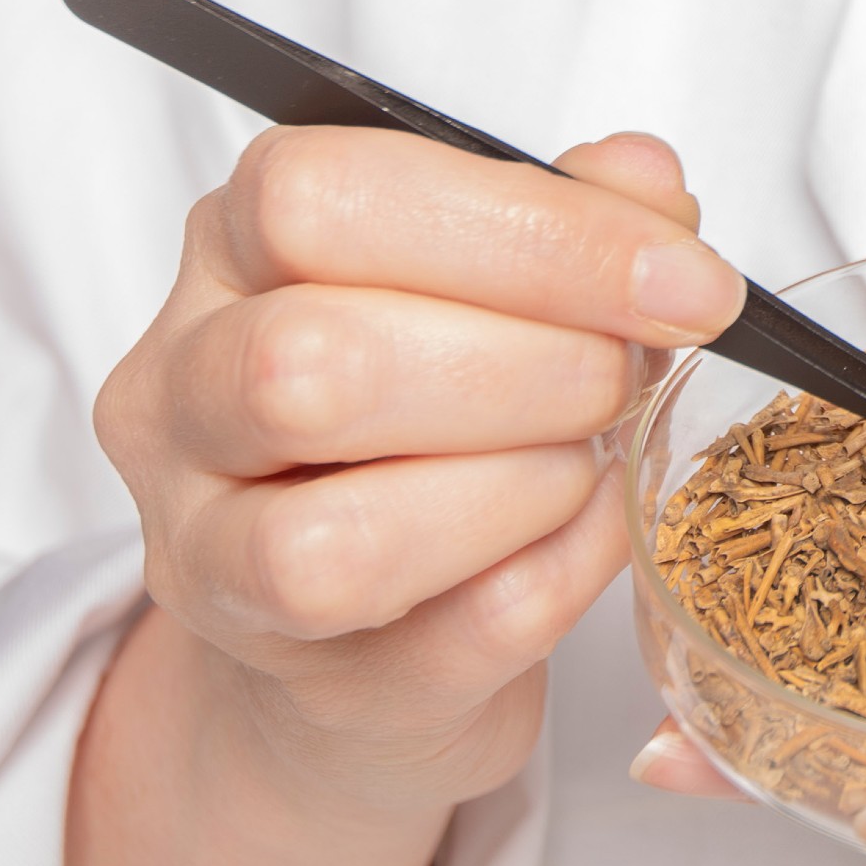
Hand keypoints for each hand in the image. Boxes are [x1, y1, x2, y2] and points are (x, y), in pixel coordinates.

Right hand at [37, 128, 740, 865]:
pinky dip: (559, 578)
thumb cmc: (424, 428)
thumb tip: (646, 182)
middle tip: (628, 376)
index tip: (685, 278)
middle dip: (533, 366)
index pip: (324, 201)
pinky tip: (595, 534)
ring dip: (524, 489)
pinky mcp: (306, 683)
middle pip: (311, 363)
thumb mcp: (483, 291)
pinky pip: (446, 640)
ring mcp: (213, 560)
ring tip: (592, 462)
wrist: (362, 630)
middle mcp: (179, 399)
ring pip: (336, 541)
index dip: (530, 232)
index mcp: (228, 256)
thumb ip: (560, 220)